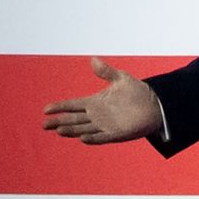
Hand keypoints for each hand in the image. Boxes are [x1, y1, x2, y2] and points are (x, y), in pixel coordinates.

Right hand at [41, 57, 163, 144]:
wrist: (155, 105)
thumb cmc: (136, 91)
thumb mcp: (120, 78)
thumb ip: (106, 71)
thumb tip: (93, 59)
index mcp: (95, 102)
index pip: (73, 105)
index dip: (60, 107)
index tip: (46, 109)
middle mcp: (97, 115)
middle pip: (73, 119)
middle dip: (59, 121)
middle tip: (44, 124)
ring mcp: (105, 125)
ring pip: (83, 129)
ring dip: (72, 130)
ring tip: (58, 130)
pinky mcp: (116, 134)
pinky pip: (101, 137)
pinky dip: (92, 138)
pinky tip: (82, 138)